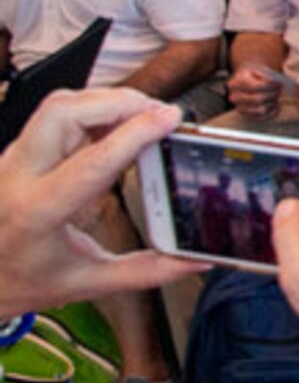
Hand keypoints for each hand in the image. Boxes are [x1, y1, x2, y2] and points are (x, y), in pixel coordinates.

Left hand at [0, 90, 195, 314]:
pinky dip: (90, 109)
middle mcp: (18, 178)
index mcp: (38, 213)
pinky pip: (53, 115)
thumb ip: (149, 271)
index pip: (93, 161)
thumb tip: (197, 260)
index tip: (170, 119)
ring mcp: (12, 161)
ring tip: (142, 115)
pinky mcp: (17, 152)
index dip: (137, 134)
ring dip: (104, 101)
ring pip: (57, 105)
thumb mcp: (90, 282)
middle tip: (159, 112)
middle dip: (118, 102)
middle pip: (65, 112)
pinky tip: (116, 123)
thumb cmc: (26, 282)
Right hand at [226, 64, 285, 118]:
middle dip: (273, 94)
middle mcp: (234, 97)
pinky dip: (273, 112)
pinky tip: (276, 104)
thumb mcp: (258, 70)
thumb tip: (272, 82)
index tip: (279, 83)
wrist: (247, 81)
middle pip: (259, 99)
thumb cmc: (256, 75)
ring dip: (273, 103)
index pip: (255, 87)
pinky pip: (263, 117)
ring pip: (261, 109)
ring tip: (277, 96)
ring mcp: (239, 108)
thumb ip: (266, 74)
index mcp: (234, 83)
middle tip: (280, 90)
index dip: (270, 86)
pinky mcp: (247, 116)